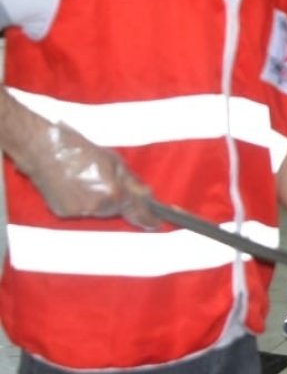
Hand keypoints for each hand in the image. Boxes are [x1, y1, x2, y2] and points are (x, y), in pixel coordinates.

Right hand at [19, 122, 157, 228]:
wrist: (43, 150)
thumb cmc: (79, 149)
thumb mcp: (114, 161)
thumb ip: (132, 181)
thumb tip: (147, 195)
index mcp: (114, 192)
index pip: (137, 211)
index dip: (149, 218)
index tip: (157, 224)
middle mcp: (98, 206)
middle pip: (117, 209)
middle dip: (118, 198)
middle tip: (106, 179)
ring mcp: (80, 211)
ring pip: (100, 210)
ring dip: (100, 198)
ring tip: (87, 178)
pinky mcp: (63, 212)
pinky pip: (82, 210)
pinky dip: (83, 200)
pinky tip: (75, 184)